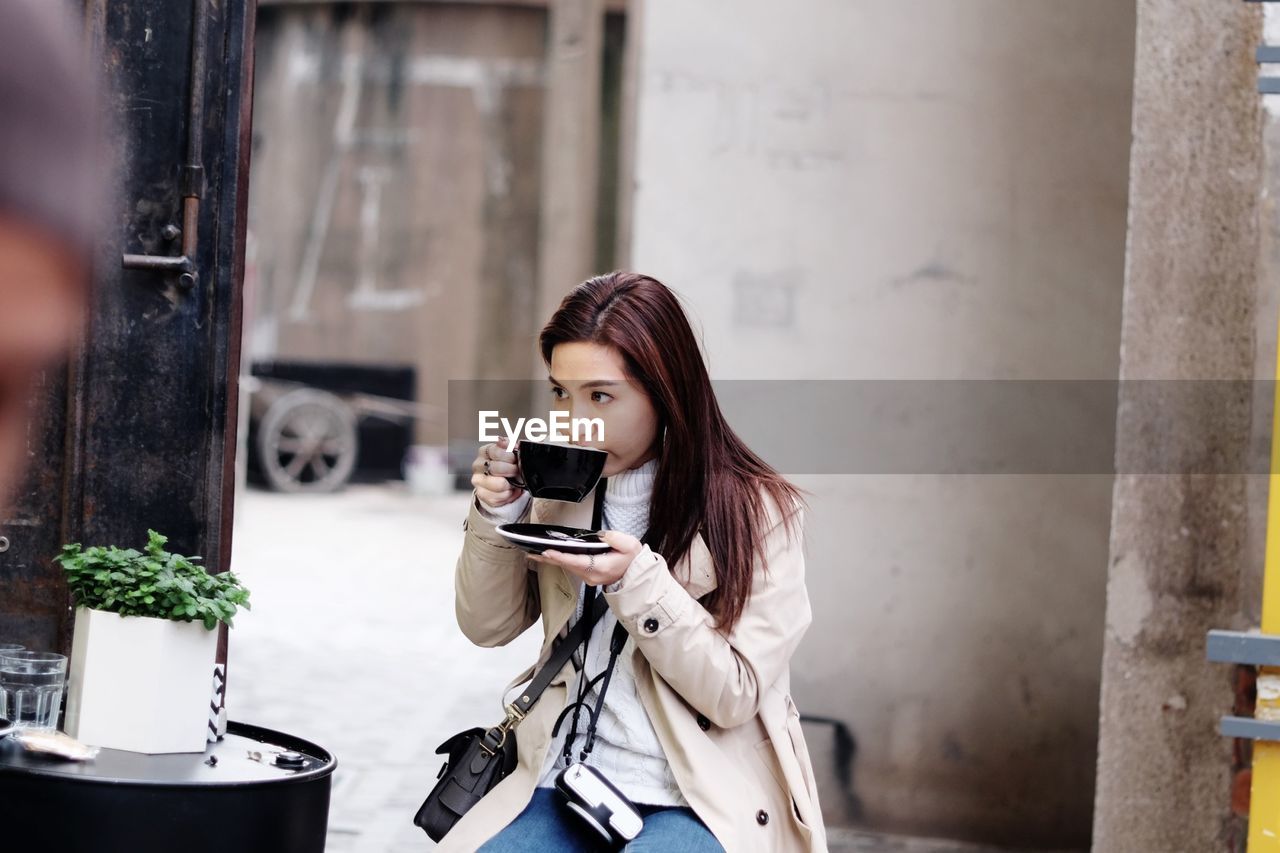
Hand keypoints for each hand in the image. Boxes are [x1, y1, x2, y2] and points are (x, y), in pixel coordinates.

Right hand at [470, 437, 523, 507]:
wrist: (502, 484)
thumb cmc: (507, 465)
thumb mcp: (510, 452)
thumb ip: (510, 445)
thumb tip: (506, 442)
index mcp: (484, 451)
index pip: (496, 451)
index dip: (509, 456)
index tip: (515, 459)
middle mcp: (478, 465)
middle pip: (496, 468)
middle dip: (512, 470)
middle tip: (517, 472)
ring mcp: (478, 480)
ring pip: (499, 484)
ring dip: (511, 484)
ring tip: (514, 482)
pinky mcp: (481, 494)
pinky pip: (499, 497)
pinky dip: (509, 495)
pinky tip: (510, 490)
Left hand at [529, 530, 643, 587]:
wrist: (637, 574)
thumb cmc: (633, 560)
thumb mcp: (629, 544)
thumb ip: (614, 538)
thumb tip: (599, 535)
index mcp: (601, 567)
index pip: (576, 561)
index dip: (560, 556)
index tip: (547, 552)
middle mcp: (592, 575)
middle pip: (567, 565)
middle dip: (548, 558)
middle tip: (530, 552)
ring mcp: (589, 578)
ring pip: (567, 568)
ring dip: (551, 560)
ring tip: (534, 553)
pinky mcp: (588, 576)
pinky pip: (571, 568)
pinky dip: (560, 562)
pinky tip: (549, 557)